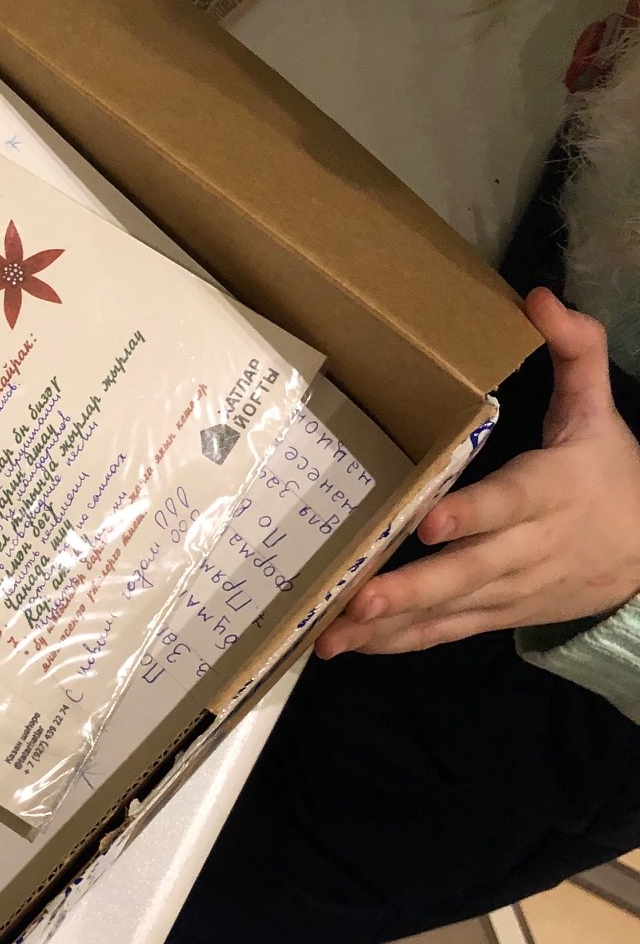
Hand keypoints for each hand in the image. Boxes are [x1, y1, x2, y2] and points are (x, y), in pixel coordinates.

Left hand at [317, 289, 639, 658]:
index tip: (429, 521)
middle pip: (469, 571)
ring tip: (333, 634)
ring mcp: (509, 589)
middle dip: (413, 587)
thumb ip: (578, 351)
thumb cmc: (612, 475)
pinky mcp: (495, 614)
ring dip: (391, 625)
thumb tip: (536, 295)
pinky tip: (351, 648)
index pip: (509, 503)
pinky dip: (400, 643)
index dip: (471, 515)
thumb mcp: (602, 410)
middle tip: (359, 598)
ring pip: (449, 610)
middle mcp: (526, 547)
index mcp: (549, 492)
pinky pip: (446, 633)